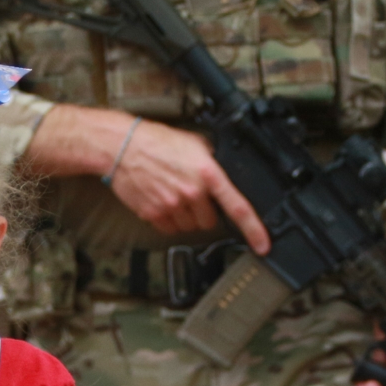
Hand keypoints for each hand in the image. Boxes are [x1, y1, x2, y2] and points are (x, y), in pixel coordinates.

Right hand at [108, 120, 271, 253]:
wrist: (123, 145)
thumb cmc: (156, 141)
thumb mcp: (195, 143)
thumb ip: (212, 162)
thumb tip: (223, 174)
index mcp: (207, 173)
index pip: (237, 207)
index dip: (254, 229)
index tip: (263, 245)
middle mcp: (191, 192)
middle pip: (209, 222)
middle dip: (204, 212)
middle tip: (191, 195)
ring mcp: (171, 206)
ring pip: (189, 227)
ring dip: (185, 217)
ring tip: (173, 194)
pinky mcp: (153, 214)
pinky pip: (169, 229)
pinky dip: (168, 219)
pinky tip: (161, 200)